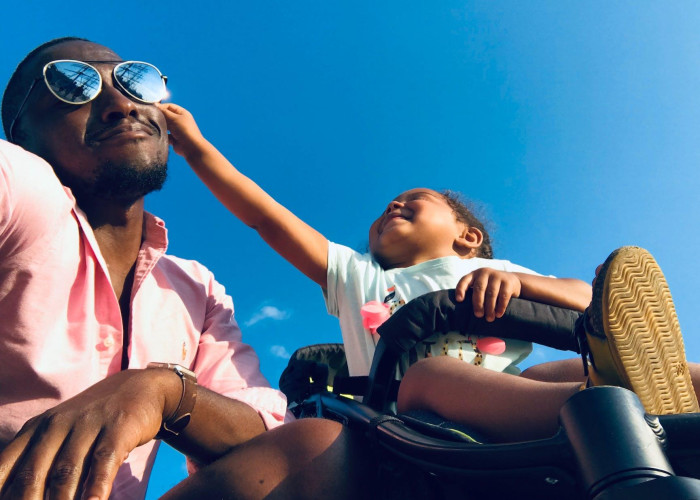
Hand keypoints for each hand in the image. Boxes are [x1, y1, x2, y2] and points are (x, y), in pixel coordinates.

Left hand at [0, 369, 177, 499]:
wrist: (142, 387)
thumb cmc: (94, 422)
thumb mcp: (58, 434)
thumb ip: (34, 464)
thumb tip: (15, 494)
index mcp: (34, 430)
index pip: (3, 469)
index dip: (2, 495)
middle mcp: (56, 426)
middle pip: (32, 476)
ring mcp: (87, 425)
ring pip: (65, 472)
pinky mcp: (118, 428)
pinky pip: (103, 462)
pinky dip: (96, 487)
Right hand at [156, 103, 207, 158]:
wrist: (192, 148)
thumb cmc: (185, 130)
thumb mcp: (175, 118)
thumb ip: (165, 112)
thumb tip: (155, 105)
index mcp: (182, 113)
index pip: (169, 106)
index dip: (161, 107)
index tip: (152, 109)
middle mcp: (179, 121)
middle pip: (166, 116)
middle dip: (159, 117)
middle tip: (151, 118)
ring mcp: (176, 130)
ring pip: (165, 126)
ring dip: (160, 126)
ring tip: (153, 126)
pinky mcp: (173, 139)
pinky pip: (165, 135)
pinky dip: (162, 135)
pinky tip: (157, 135)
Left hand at [455, 269, 521, 321]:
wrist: (513, 280)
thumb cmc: (491, 287)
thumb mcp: (482, 285)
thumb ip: (473, 292)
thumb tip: (463, 311)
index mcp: (474, 275)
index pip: (464, 280)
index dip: (460, 290)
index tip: (459, 300)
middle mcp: (484, 273)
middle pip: (479, 288)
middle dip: (478, 303)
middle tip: (478, 315)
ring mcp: (496, 276)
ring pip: (491, 293)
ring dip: (490, 307)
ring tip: (489, 318)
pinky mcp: (507, 281)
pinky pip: (503, 295)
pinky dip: (501, 306)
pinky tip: (498, 314)